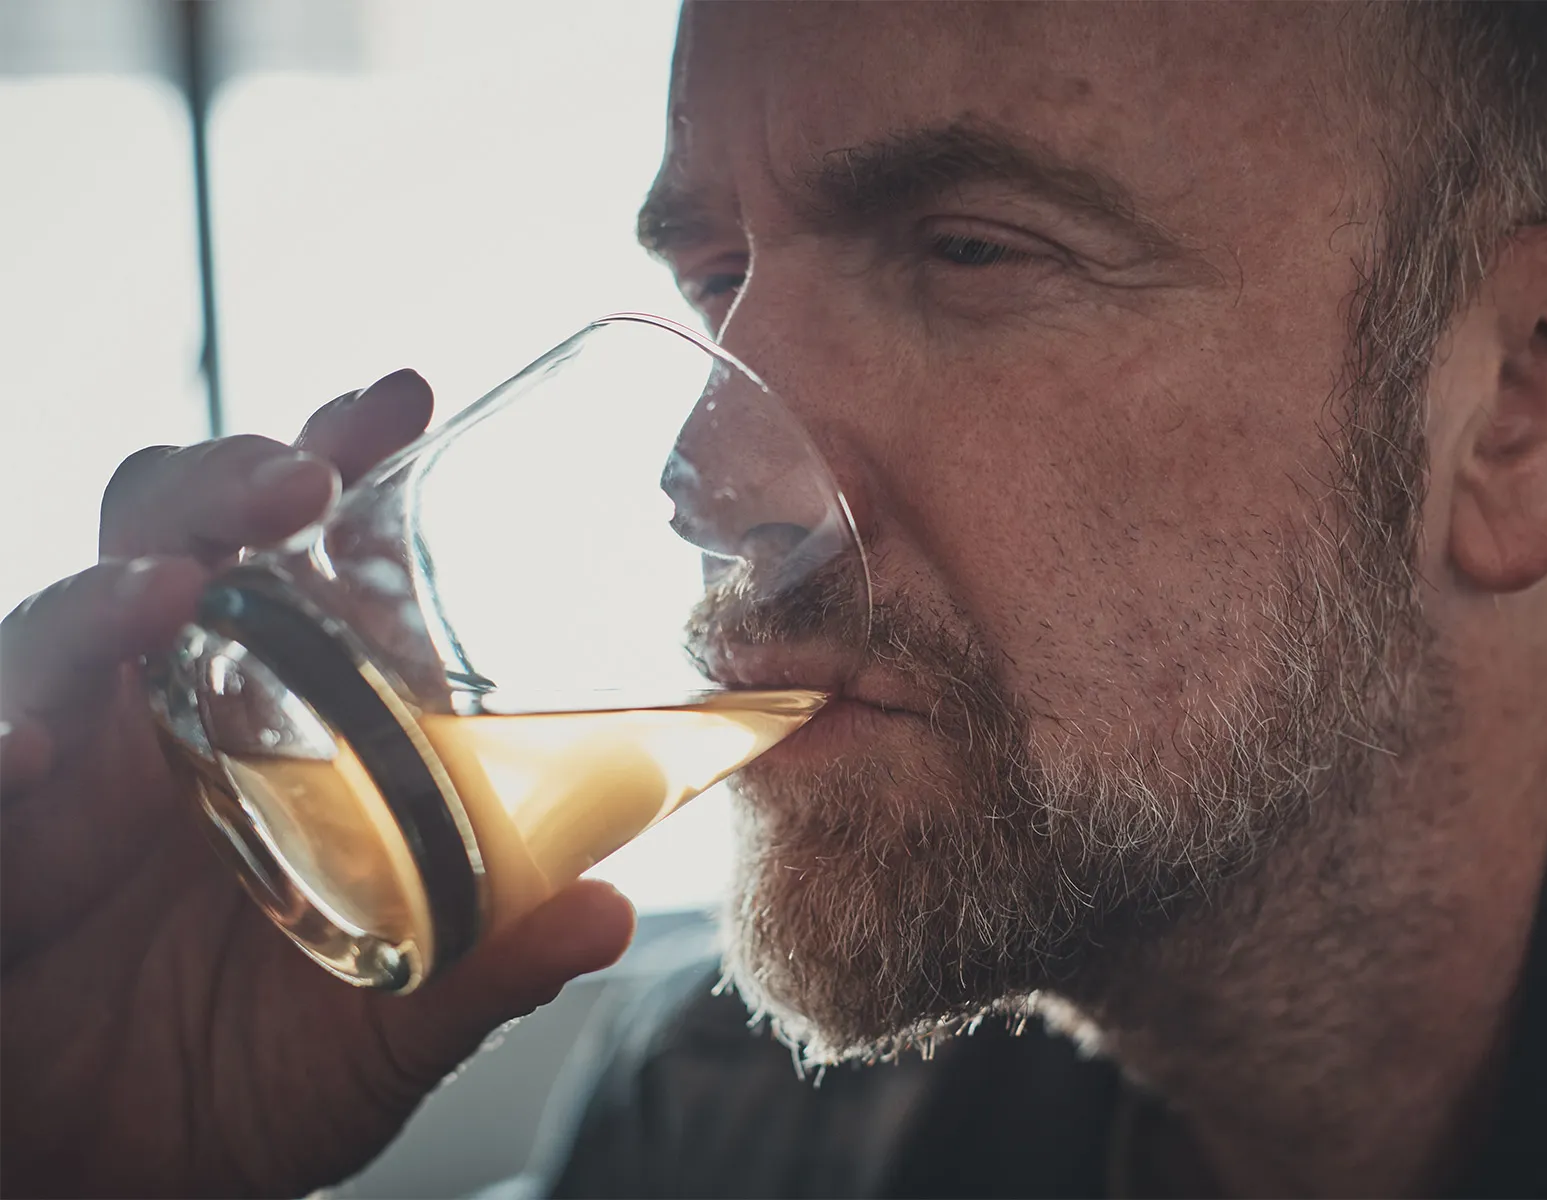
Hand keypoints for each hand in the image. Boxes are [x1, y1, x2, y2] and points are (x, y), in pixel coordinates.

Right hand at [0, 371, 636, 1197]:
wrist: (90, 1188)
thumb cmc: (227, 1091)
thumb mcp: (373, 1036)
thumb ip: (479, 972)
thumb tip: (603, 912)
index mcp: (268, 730)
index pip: (294, 560)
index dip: (333, 461)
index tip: (399, 396)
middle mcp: (156, 719)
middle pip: (167, 540)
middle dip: (226, 484)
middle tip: (306, 479)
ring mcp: (52, 772)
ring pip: (52, 627)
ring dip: (106, 595)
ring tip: (174, 593)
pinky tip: (23, 761)